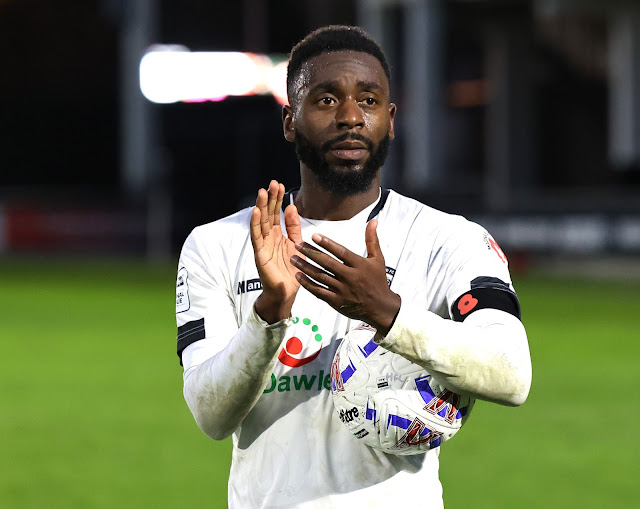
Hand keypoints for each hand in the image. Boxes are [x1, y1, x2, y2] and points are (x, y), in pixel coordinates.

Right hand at [250, 180, 303, 322]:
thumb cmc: (291, 270)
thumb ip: (294, 227)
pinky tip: (256, 212)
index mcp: (279, 235)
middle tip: (272, 183)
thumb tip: (292, 207)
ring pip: (261, 222)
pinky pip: (256, 236)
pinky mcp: (259, 253)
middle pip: (268, 214)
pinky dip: (255, 224)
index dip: (278, 199)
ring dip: (261, 207)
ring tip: (262, 192)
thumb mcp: (297, 245)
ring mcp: (263, 244)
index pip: (277, 213)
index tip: (280, 185)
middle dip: (270, 199)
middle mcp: (269, 237)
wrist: (286, 292)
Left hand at [290, 219, 400, 335]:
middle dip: (311, 253)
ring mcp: (342, 290)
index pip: (341, 252)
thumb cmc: (378, 281)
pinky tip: (299, 276)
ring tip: (293, 258)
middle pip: (327, 263)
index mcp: (360, 265)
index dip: (327, 244)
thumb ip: (372, 239)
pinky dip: (308, 284)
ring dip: (305, 267)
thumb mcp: (378, 259)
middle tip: (298, 244)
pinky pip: (319, 291)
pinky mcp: (336, 301)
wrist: (380, 308)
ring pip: (320, 277)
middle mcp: (350, 277)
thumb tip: (373, 221)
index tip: (314, 236)